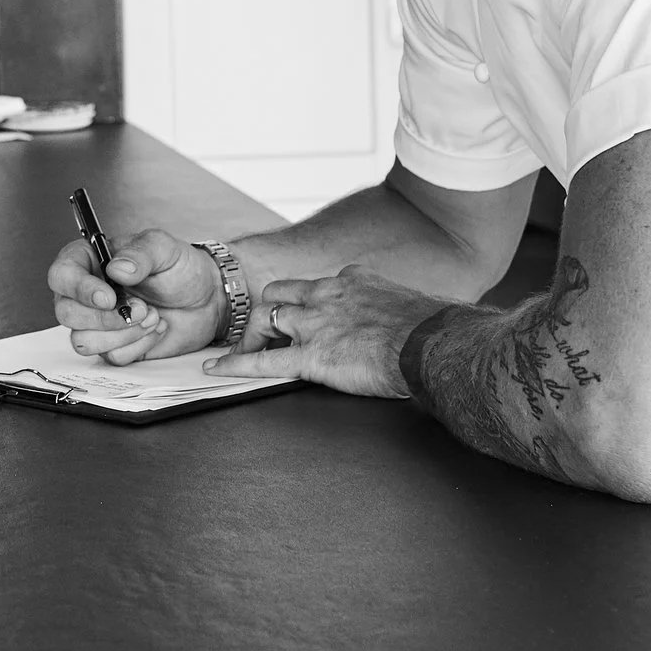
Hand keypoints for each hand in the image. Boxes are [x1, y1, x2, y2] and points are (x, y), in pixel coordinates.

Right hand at [46, 228, 223, 364]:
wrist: (207, 300)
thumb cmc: (181, 268)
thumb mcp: (164, 248)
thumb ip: (139, 254)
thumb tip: (117, 268)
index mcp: (90, 262)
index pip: (61, 275)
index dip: (79, 289)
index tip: (108, 297)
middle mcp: (87, 294)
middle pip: (67, 313)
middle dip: (106, 317)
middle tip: (141, 307)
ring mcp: (98, 324)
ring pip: (84, 341)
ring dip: (123, 333)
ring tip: (151, 316)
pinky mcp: (114, 347)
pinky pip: (112, 358)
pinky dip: (138, 345)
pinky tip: (154, 329)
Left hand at [205, 264, 456, 392]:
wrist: (433, 344)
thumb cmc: (432, 331)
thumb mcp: (408, 304)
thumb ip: (391, 307)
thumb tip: (404, 320)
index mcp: (351, 281)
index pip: (314, 284)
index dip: (304, 300)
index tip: (301, 312)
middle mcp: (326, 296)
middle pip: (278, 293)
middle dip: (266, 310)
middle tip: (261, 330)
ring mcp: (314, 324)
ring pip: (264, 319)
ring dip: (249, 335)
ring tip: (240, 349)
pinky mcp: (310, 357)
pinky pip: (263, 360)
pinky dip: (235, 364)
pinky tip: (217, 370)